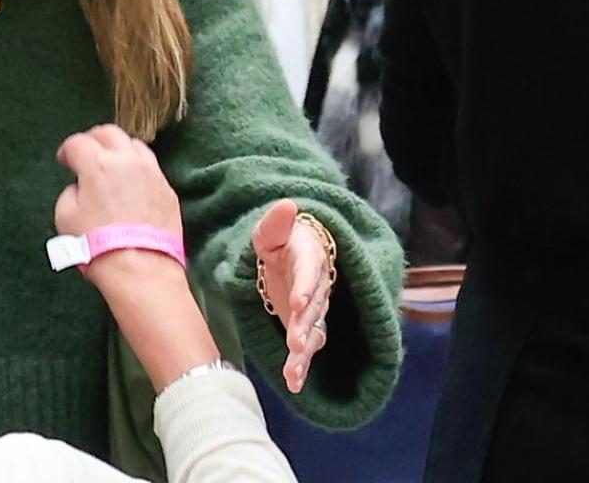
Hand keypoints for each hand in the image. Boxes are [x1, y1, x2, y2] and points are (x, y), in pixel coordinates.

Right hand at [56, 125, 219, 389]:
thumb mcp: (65, 218)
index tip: (64, 161)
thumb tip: (82, 186)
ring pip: (135, 145)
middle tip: (86, 153)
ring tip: (113, 164)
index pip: (78, 142)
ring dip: (119, 149)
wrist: (141, 268)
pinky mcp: (167, 189)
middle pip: (109, 133)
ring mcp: (152, 172)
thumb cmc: (96, 244)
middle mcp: (127, 160)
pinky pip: (151, 167)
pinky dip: (137, 168)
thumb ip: (70, 192)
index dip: (67, 150)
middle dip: (93, 139)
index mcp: (97, 164)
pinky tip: (132, 184)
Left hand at [252, 199, 334, 393]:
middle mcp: (318, 285)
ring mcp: (315, 308)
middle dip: (305, 325)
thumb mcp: (270, 231)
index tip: (299, 303)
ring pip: (314, 330)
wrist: (293, 255)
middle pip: (315, 307)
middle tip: (295, 343)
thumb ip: (275, 223)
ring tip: (293, 372)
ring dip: (304, 352)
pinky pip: (309, 346)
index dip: (306, 288)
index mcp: (310, 257)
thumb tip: (287, 205)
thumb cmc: (280, 241)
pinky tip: (293, 383)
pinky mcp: (309, 325)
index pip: (309, 272)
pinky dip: (301, 365)